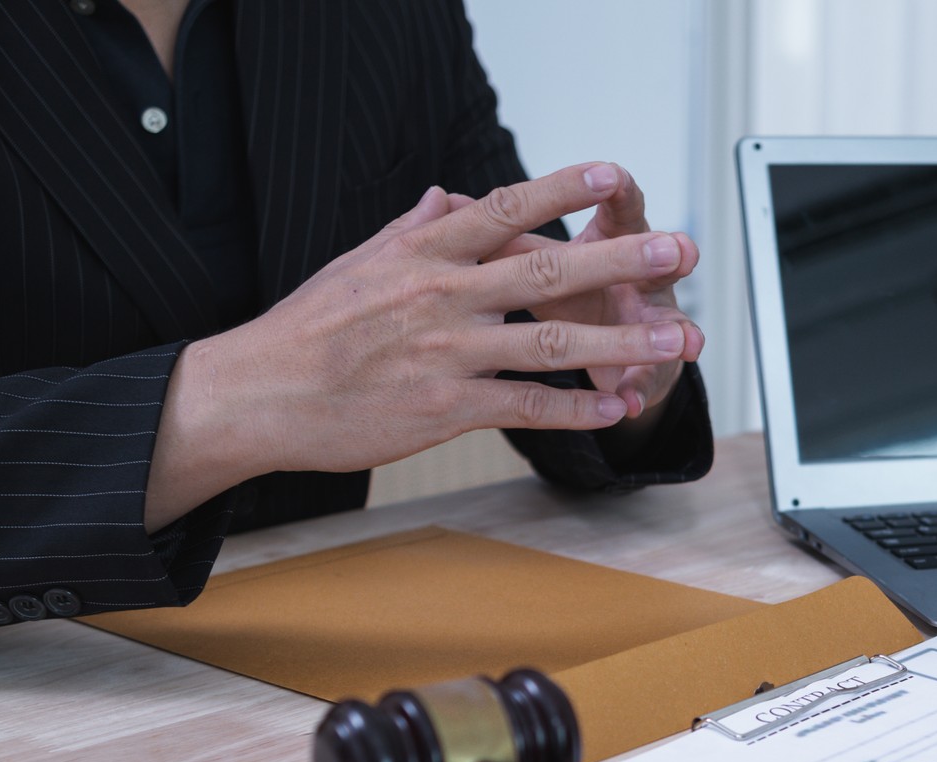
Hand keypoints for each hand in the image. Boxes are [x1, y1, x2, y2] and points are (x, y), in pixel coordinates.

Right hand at [146, 163, 697, 528]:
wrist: (258, 394)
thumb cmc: (307, 329)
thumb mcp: (358, 264)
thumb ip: (413, 230)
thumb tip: (447, 197)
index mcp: (423, 253)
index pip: (503, 209)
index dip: (562, 190)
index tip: (613, 175)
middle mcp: (442, 296)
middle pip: (546, 270)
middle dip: (619, 258)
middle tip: (678, 247)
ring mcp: (447, 354)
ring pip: (550, 345)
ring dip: (620, 342)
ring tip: (674, 336)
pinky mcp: (445, 409)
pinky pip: (525, 408)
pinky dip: (576, 410)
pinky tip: (619, 407)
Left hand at [461, 164, 702, 423]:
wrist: (601, 349)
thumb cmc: (562, 290)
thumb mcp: (529, 262)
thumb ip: (497, 235)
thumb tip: (449, 205)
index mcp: (607, 241)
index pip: (614, 207)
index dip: (614, 192)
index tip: (611, 176)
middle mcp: (636, 275)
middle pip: (648, 262)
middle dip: (658, 257)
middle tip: (680, 249)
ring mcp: (648, 322)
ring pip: (664, 324)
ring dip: (672, 331)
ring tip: (687, 342)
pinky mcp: (648, 367)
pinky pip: (645, 381)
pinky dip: (637, 391)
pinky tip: (632, 403)